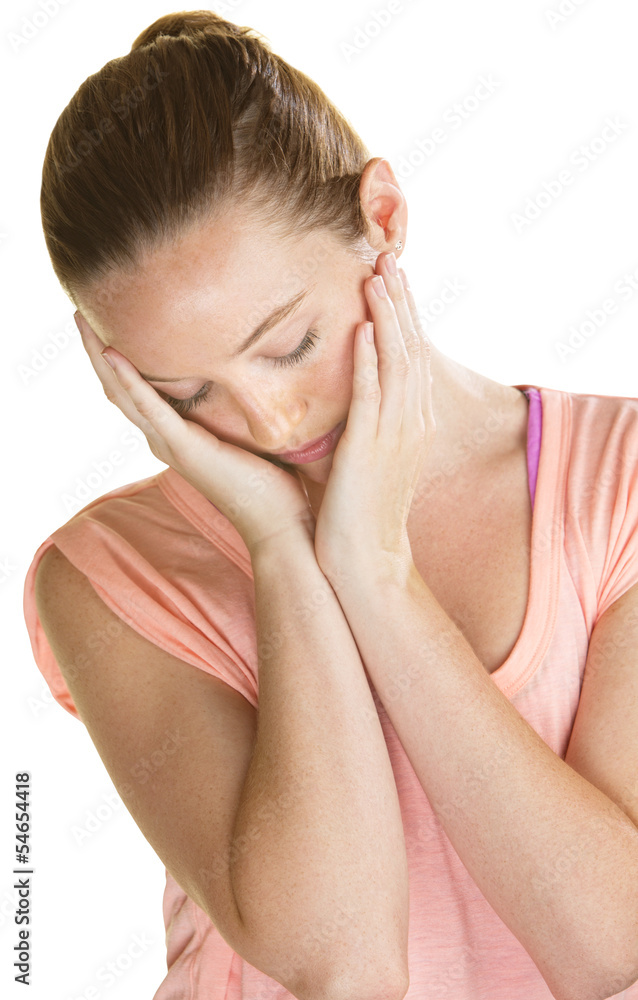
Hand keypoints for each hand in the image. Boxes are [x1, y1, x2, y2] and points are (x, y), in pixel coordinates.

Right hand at [74, 313, 314, 554]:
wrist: (279, 523)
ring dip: (100, 355)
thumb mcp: (246, 432)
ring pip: (122, 393)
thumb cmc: (272, 482)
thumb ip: (238, 407)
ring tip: (82, 320)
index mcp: (174, 435)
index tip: (106, 322)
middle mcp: (163, 439)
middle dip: (96, 350)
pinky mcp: (184, 448)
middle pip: (116, 388)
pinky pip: (149, 407)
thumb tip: (256, 373)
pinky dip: (130, 379)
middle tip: (79, 311)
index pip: (134, 391)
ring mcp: (169, 444)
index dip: (117, 359)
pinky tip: (113, 352)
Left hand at [313, 253, 434, 586]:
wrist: (365, 558)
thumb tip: (352, 396)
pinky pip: (371, 396)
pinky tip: (361, 330)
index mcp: (412, 423)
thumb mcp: (372, 457)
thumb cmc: (361, 510)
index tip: (391, 280)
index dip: (403, 316)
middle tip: (389, 259)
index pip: (409, 358)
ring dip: (387, 318)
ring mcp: (394, 435)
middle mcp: (411, 423)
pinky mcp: (369, 449)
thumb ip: (368, 421)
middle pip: (408, 350)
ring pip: (395, 364)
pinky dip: (368, 361)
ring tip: (377, 278)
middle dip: (400, 303)